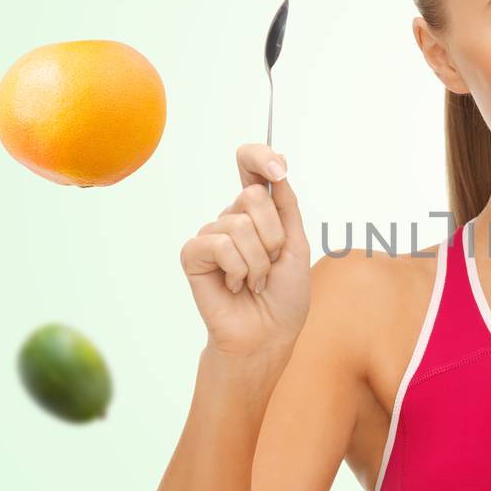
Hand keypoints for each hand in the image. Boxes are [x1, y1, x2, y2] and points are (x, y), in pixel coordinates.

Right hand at [180, 144, 310, 360]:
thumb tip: (278, 160)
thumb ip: (286, 204)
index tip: (279, 167)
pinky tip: (235, 286)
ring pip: (240, 225)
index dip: (260, 156)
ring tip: (255, 282)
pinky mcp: (193, 254)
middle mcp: (232, 217)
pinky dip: (239, 270)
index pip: (251, 166)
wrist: (268, 334)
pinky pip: (220, 244)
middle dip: (274, 236)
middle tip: (272, 263)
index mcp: (258, 212)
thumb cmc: (284, 295)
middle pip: (253, 196)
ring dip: (259, 262)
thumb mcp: (296, 245)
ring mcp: (211, 234)